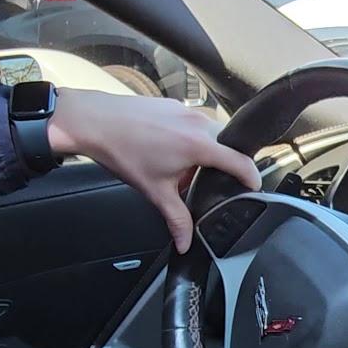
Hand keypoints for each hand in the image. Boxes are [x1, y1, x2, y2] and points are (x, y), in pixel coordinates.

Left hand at [46, 91, 260, 251]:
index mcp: (200, 145)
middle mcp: (198, 123)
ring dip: (206, 150)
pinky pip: (193, 123)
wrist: (95, 122)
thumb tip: (185, 242)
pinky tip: (170, 151)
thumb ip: (176, 219)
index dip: (252, 177)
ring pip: (210, 132)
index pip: (241, 161)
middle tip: (214, 182)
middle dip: (225, 164)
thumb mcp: (155, 191)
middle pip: (228, 145)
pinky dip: (190, 138)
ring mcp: (186, 111)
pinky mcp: (173, 105)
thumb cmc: (122, 151)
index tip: (253, 187)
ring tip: (185, 168)